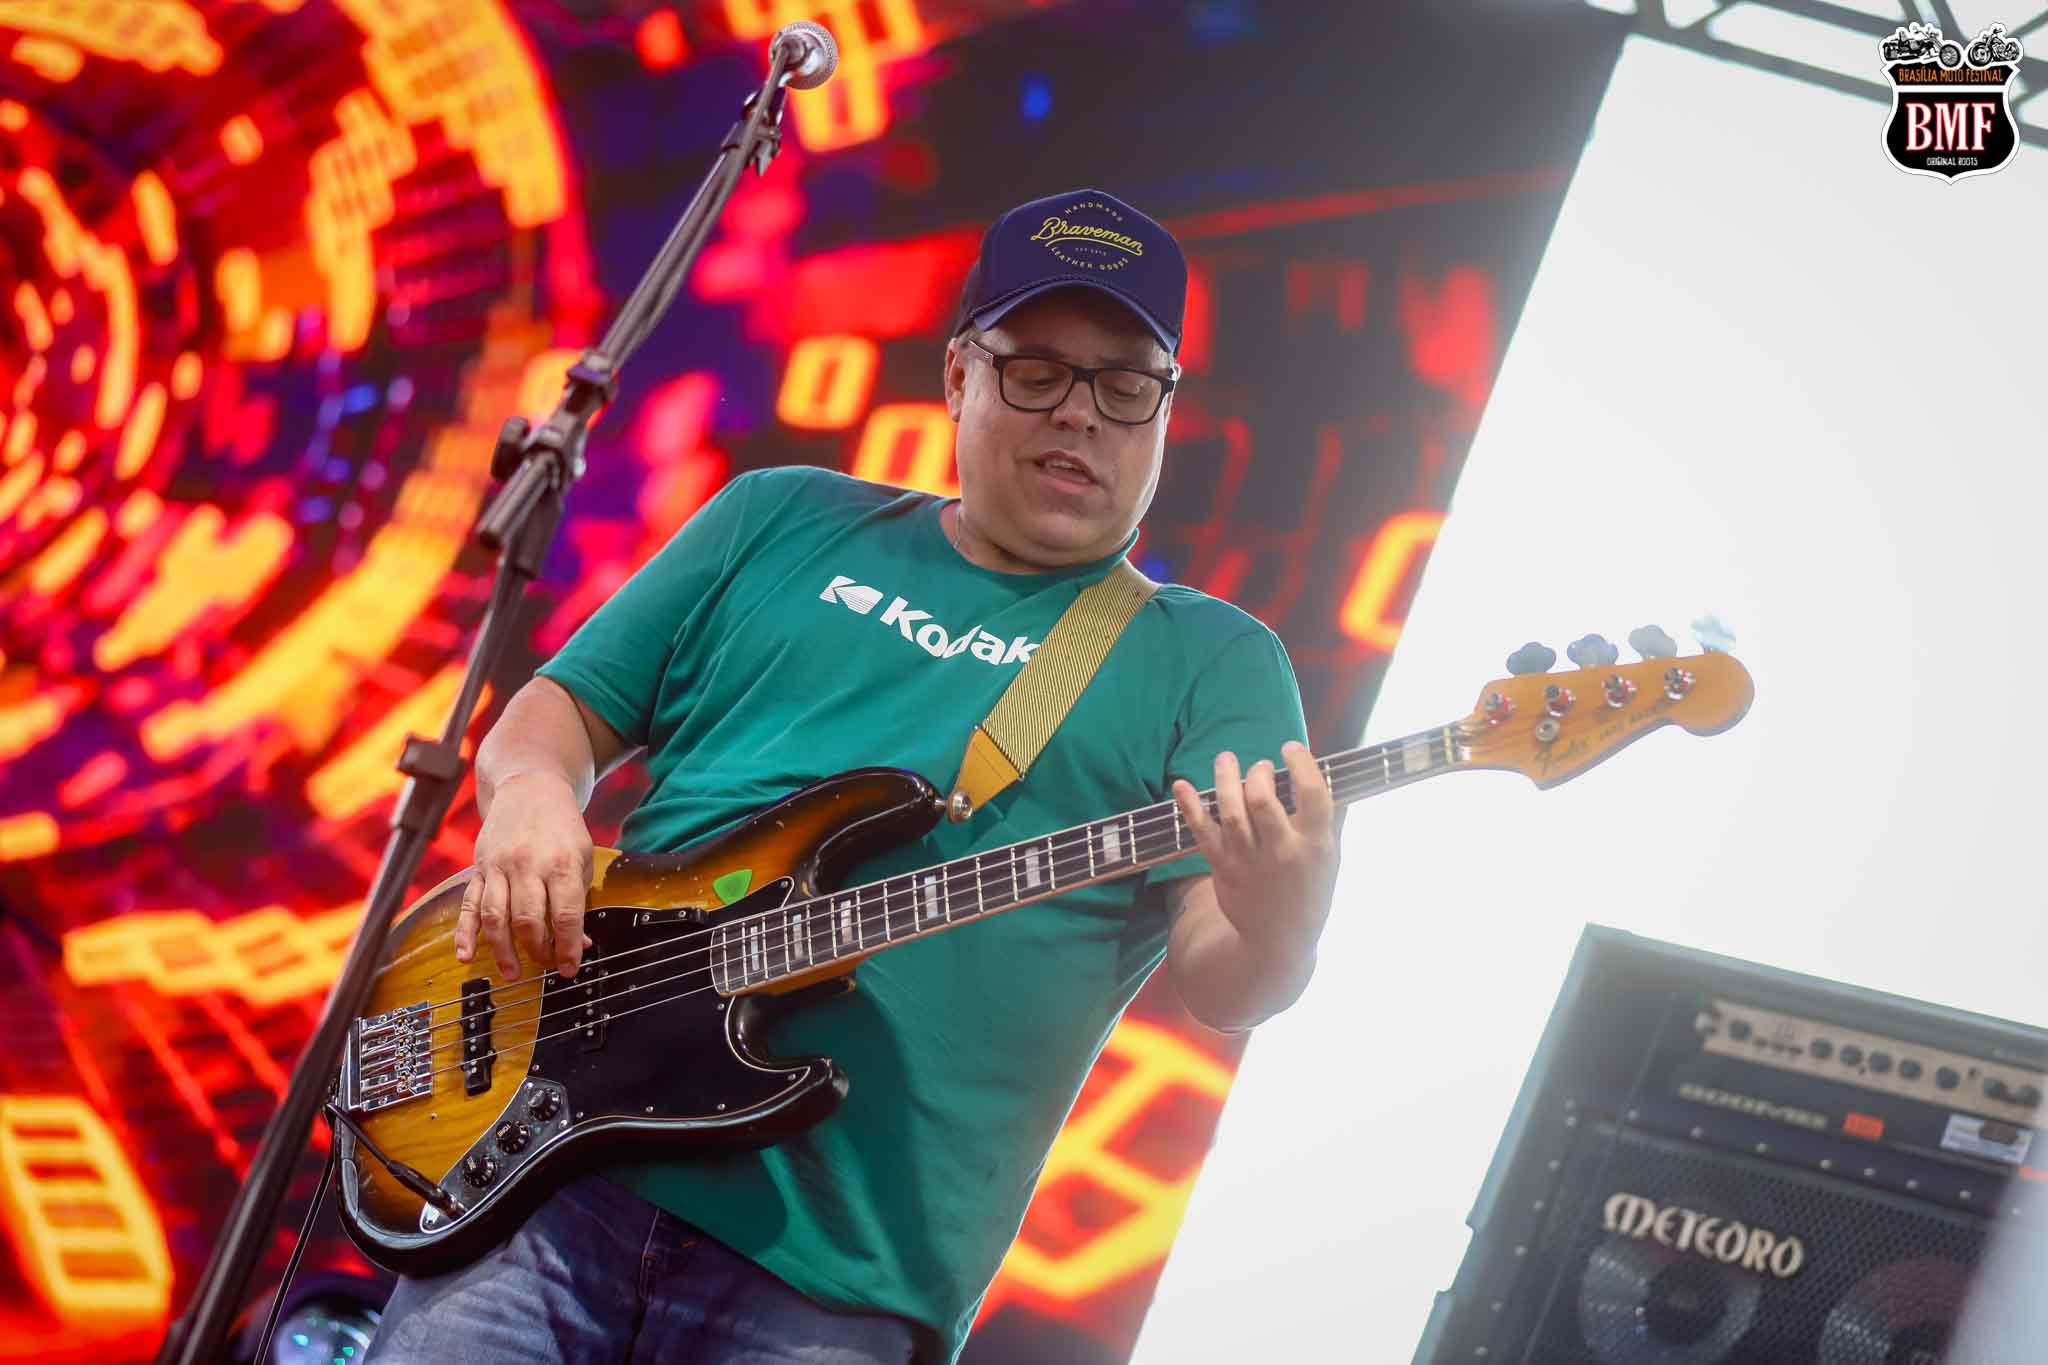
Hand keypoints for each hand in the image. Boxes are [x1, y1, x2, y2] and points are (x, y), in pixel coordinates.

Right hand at [454, 771, 595, 979]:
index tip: (570, 968)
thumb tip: (580, 943)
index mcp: (562, 863)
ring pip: (496, 917)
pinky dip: (465, 933)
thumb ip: (579, 900)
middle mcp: (528, 865)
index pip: (564, 914)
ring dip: (503, 951)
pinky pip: (469, 905)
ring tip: (512, 973)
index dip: (568, 947)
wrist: (529, 788)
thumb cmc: (562, 828)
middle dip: (538, 951)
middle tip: (546, 966)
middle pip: (528, 920)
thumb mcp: (583, 858)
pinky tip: (466, 956)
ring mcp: (499, 866)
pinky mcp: (479, 868)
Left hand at [1171, 743, 1338, 962]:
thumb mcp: (1331, 859)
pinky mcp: (1224, 868)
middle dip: (1258, 772)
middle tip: (1259, 768)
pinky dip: (1190, 807)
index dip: (1301, 764)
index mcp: (1315, 845)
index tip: (1289, 748)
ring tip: (1225, 759)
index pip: (1312, 794)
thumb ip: (1330, 820)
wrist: (1279, 941)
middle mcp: (1282, 851)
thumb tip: (1328, 776)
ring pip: (1232, 811)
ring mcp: (1250, 860)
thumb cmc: (1309, 892)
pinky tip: (1181, 785)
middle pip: (1263, 799)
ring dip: (1225, 778)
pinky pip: (1203, 833)